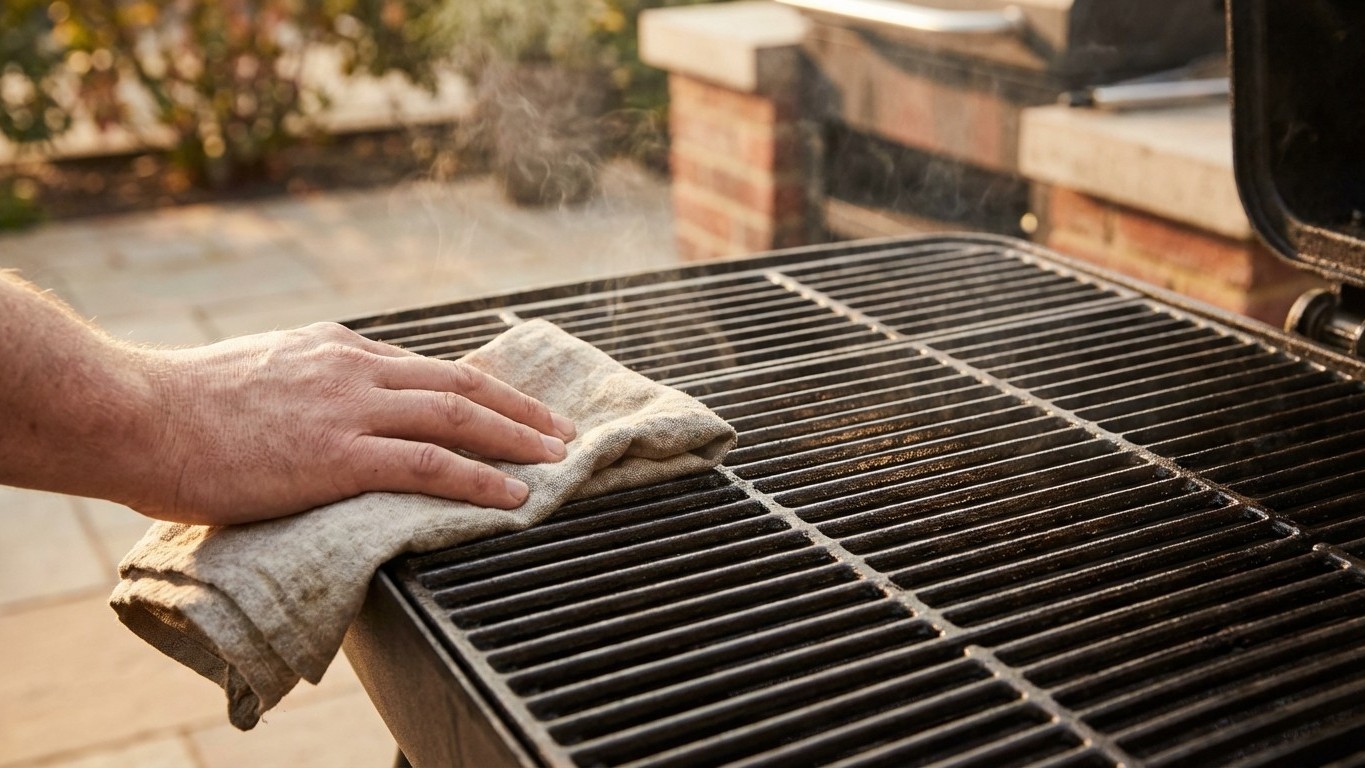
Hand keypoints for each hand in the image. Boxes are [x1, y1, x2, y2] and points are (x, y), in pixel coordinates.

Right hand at [131, 322, 575, 524]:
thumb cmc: (180, 405)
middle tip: (560, 429)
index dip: (477, 387)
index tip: (510, 404)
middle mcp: (352, 368)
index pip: (423, 366)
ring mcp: (348, 408)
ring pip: (457, 415)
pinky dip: (480, 478)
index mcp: (333, 348)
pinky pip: (428, 464)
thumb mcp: (255, 372)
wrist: (136, 413)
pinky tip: (512, 496)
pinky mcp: (337, 455)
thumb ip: (302, 384)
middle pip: (459, 382)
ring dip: (517, 438)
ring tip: (557, 459)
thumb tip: (316, 411)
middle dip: (519, 408)